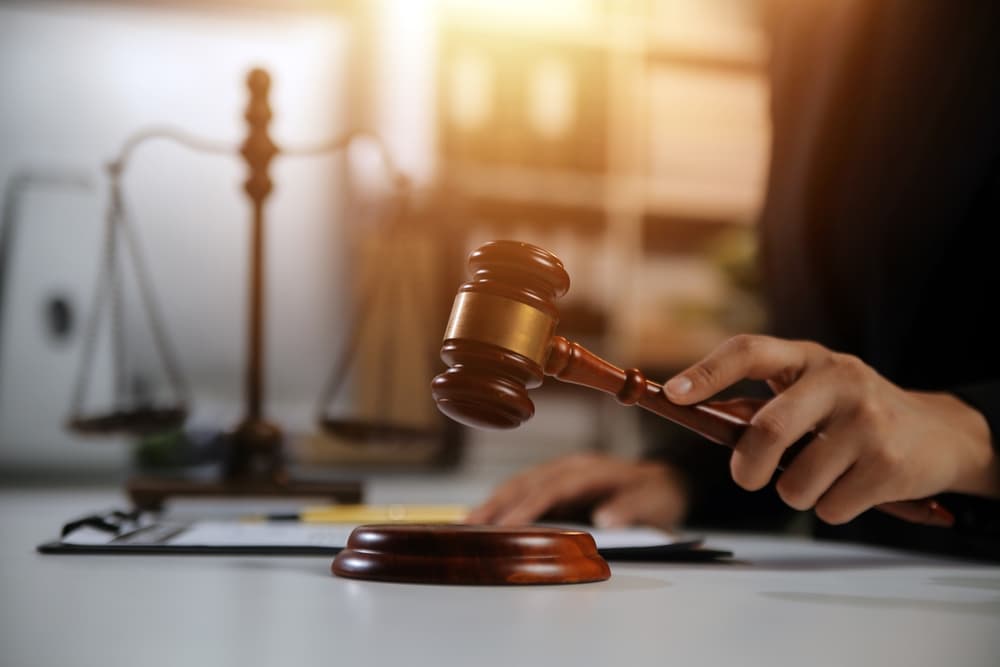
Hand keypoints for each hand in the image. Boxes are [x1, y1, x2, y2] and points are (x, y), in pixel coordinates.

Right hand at [465, 453, 689, 529]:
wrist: (666, 480)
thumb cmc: (657, 493)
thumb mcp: (654, 501)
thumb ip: (631, 509)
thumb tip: (605, 521)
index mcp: (591, 470)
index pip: (553, 487)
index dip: (529, 506)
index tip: (508, 525)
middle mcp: (570, 467)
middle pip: (527, 482)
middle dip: (497, 503)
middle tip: (471, 526)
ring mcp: (561, 473)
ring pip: (520, 484)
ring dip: (494, 502)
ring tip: (468, 524)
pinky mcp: (557, 484)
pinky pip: (525, 490)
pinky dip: (503, 502)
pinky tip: (486, 518)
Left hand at [664, 334, 999, 523]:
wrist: (939, 434)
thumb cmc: (851, 414)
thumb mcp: (810, 393)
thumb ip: (759, 404)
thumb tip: (695, 413)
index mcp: (809, 358)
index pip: (749, 351)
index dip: (706, 372)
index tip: (673, 394)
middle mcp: (840, 380)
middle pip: (767, 430)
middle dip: (747, 467)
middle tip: (748, 478)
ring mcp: (868, 422)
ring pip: (795, 484)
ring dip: (795, 493)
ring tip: (820, 476)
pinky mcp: (889, 465)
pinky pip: (829, 509)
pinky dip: (830, 508)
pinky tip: (852, 486)